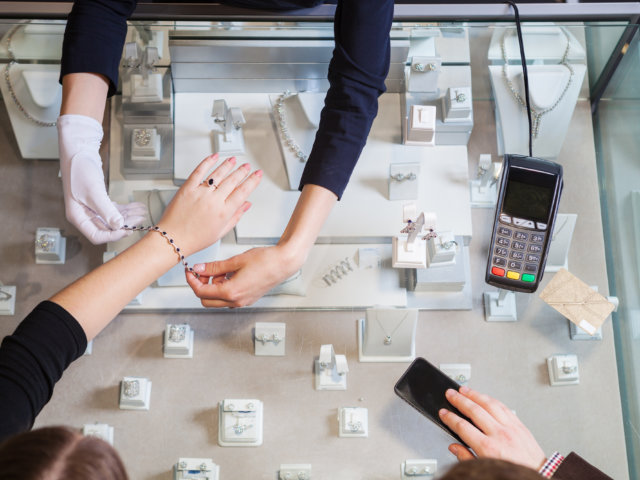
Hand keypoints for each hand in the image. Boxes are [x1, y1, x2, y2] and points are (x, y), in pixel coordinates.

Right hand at [58, 114, 146, 243]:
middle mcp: (84, 215)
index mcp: (78, 217)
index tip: (128, 230)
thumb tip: (118, 226)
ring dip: (128, 217)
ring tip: (142, 212)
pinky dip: (126, 209)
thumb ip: (106, 211)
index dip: (113, 236)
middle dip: (125, 225)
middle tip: (139, 219)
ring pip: (113, 219)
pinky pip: (114, 210)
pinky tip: (136, 206)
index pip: (97, 236)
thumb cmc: (79, 170)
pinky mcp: (99, 201)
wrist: (78, 152)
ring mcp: (92, 208)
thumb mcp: (94, 192)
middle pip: (107, 228)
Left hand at [158, 154, 261, 257]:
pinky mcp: (187, 188)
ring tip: (234, 160)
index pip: (243, 192)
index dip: (252, 181)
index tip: (257, 174)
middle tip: (247, 166)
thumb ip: (236, 216)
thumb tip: (246, 205)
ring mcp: (200, 193)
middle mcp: (213, 201)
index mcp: (224, 212)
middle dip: (242, 171)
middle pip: (232, 181)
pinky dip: (207, 162)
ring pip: (218, 174)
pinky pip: (199, 171)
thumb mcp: (221, 232)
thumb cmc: (195, 239)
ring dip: (228, 165)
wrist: (173, 239)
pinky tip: (214, 157)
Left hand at [186, 245, 300, 307]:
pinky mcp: (249, 299)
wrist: (284, 263)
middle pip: (207, 301)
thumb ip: (214, 267)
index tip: (191, 271)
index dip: (192, 281)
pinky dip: (224, 288)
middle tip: (204, 271)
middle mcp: (237, 301)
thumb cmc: (265, 260)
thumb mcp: (235, 261)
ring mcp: (243, 302)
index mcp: (231, 292)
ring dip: (214, 287)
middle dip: (202, 286)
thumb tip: (199, 269)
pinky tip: (230, 274)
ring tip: (222, 270)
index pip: (202, 292)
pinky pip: (229, 298)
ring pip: (218, 300)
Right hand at [439, 386, 546, 470]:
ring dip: (474, 394)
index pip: (463, 426)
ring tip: (464, 390)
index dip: (450, 418)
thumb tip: (454, 447)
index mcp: (488, 448)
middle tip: (450, 394)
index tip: (443, 413)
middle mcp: (499, 435)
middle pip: (474, 410)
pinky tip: (484, 397)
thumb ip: (467, 457)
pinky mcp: (520, 426)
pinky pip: (503, 407)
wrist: (539, 477)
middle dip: (459, 400)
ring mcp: (511, 428)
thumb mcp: (484, 470)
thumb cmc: (513, 476)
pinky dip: (491, 399)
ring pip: (489, 404)